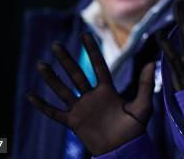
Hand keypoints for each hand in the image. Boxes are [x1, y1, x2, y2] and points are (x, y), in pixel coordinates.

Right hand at [27, 33, 154, 155]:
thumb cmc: (134, 129)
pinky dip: (42, 105)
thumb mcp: (142, 106)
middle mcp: (92, 96)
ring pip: (63, 90)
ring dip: (52, 78)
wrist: (123, 149)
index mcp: (107, 90)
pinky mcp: (73, 122)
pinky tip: (30, 95)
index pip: (98, 65)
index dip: (92, 50)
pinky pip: (55, 113)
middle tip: (56, 45)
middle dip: (66, 60)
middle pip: (76, 74)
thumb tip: (152, 62)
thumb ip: (146, 85)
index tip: (85, 35)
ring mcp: (81, 108)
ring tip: (41, 64)